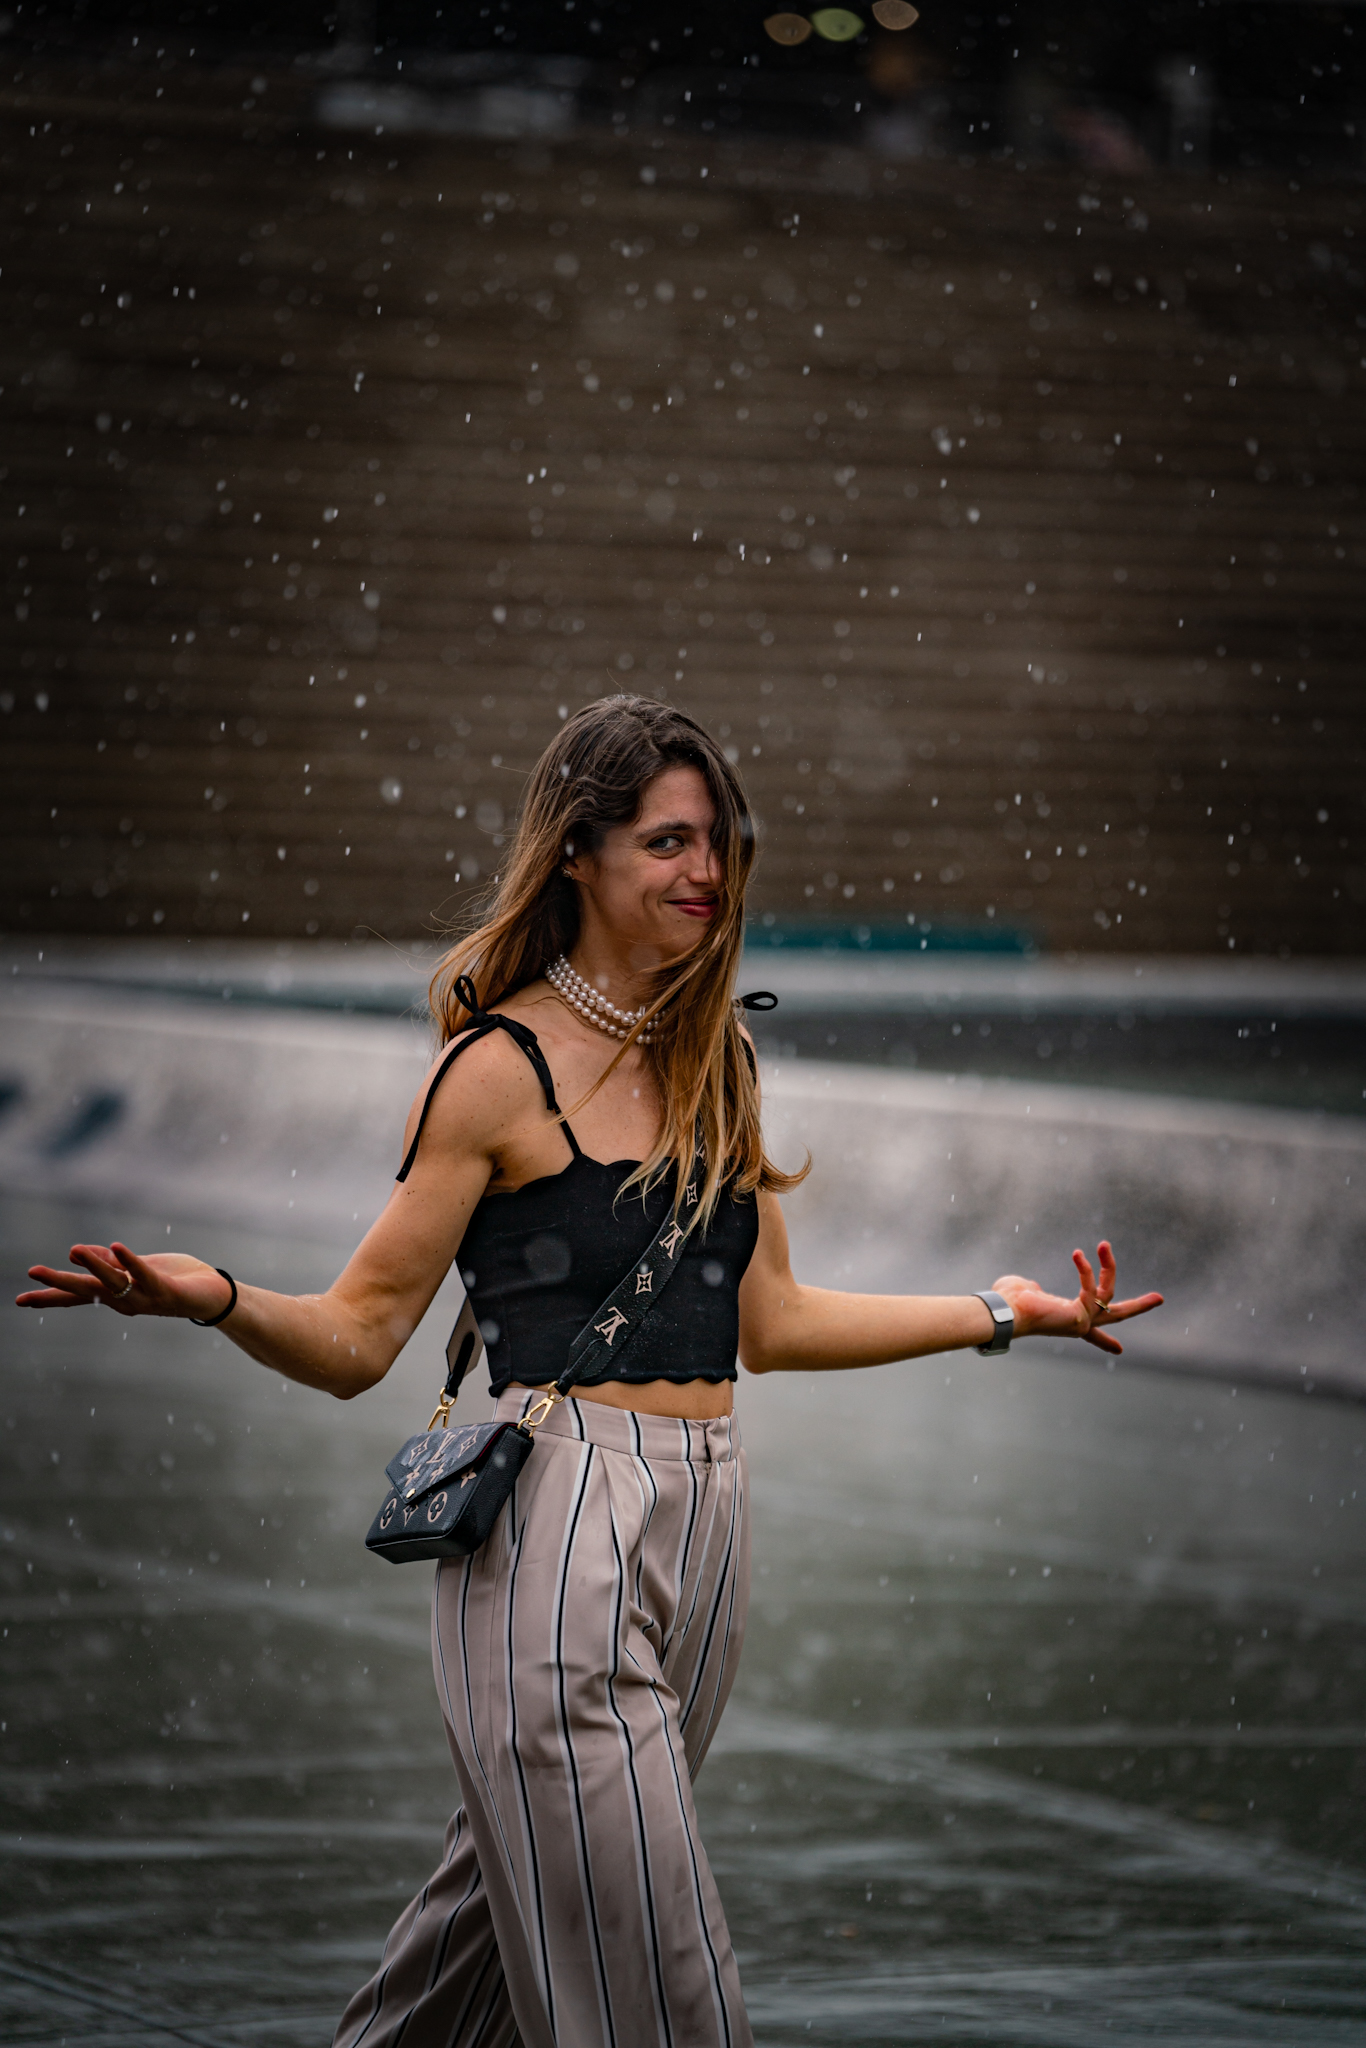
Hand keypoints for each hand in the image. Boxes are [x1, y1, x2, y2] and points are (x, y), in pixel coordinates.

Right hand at [17, 1242, 232, 1321]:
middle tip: (33, 1271)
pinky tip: (116, 1246)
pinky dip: (130, 1260)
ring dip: (94, 1266)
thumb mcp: (138, 1269)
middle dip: (59, 1283)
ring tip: (73, 1250)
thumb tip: (81, 1254)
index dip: (48, 1297)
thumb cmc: (174, 1280)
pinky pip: (144, 1273)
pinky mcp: (164, 1290)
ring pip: (113, 1283)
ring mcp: (144, 1298)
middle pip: (86, 1292)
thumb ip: (113, 1264)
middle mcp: (124, 1301)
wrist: (213, 1296)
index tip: (19, 1300)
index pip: (76, 1297)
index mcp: (114, 1296)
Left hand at [990, 1241, 1161, 1355]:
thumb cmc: (1007, 1301)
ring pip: (1109, 1293)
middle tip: (1160, 1298)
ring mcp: (1082, 1322)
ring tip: (1104, 1244)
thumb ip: (1033, 1288)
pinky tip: (1077, 1254)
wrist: (1003, 1313)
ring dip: (1108, 1266)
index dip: (1105, 1340)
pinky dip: (1086, 1269)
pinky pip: (1091, 1288)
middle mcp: (1078, 1325)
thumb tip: (1034, 1288)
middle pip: (1116, 1316)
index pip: (1092, 1332)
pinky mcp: (1080, 1316)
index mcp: (1067, 1321)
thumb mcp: (1024, 1291)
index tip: (1118, 1350)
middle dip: (1140, 1306)